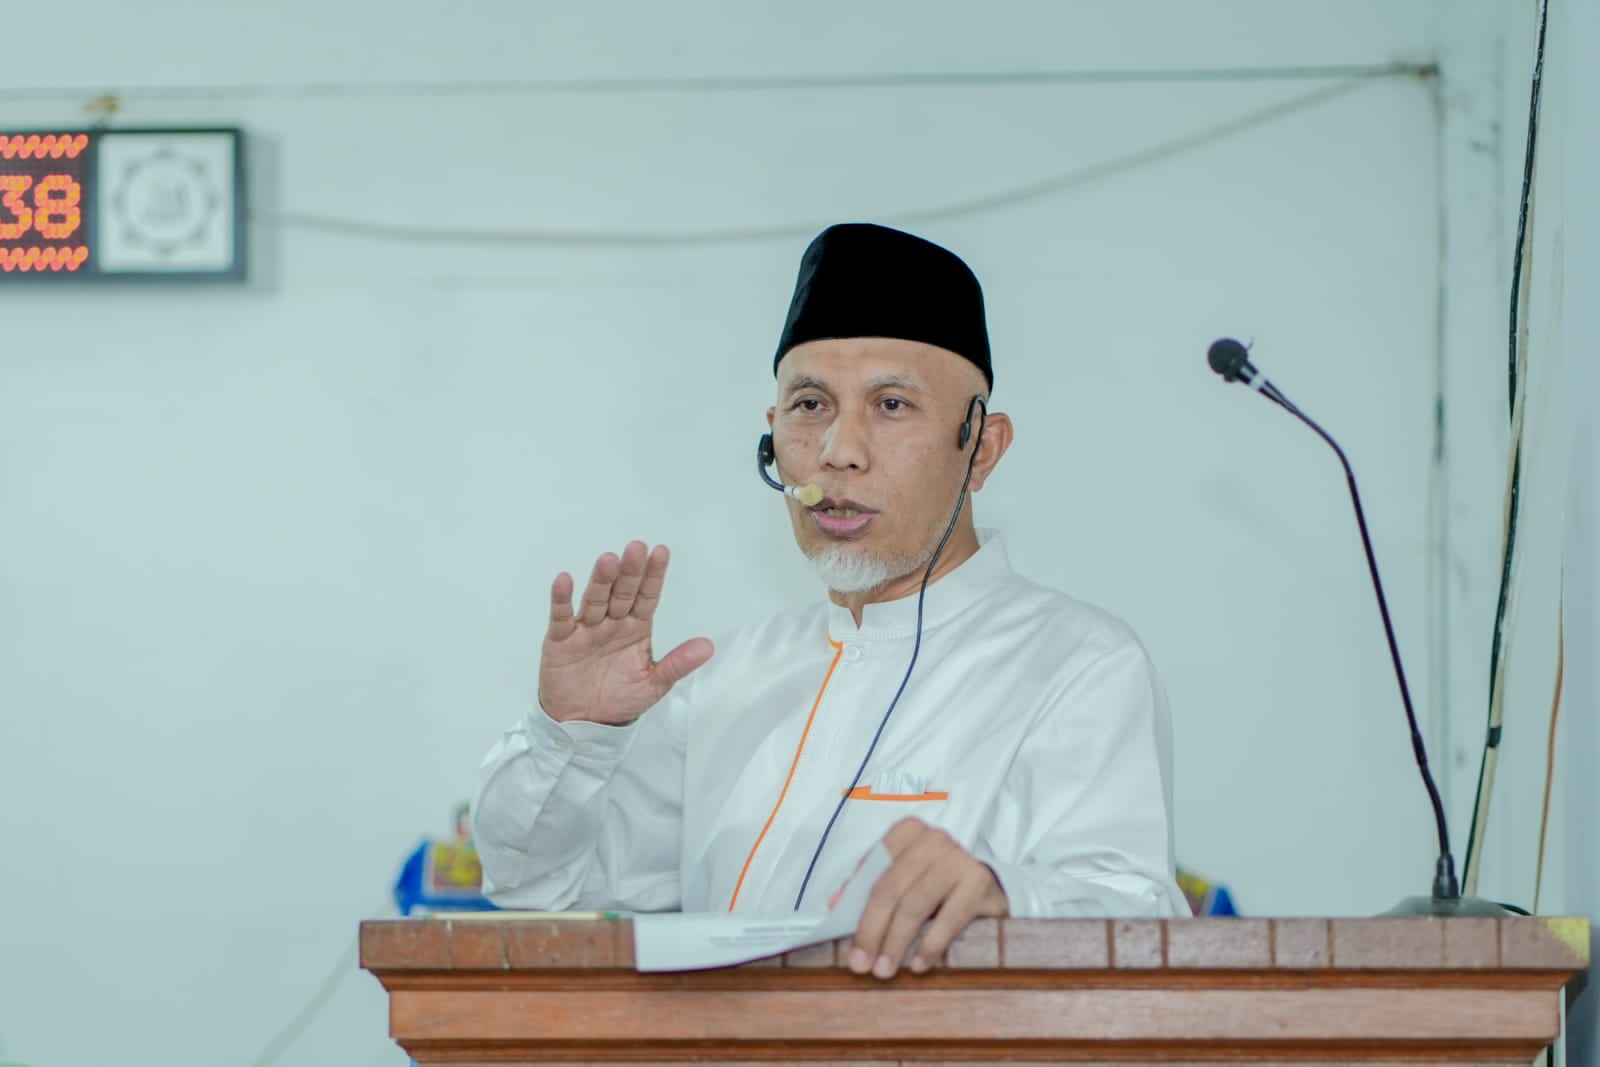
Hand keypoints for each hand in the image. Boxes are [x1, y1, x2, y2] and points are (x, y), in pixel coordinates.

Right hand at [539, 541, 712, 724]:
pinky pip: (562, 617)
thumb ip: (678, 664)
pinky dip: (561, 599)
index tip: (661, 552)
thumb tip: (708, 646)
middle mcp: (612, 622)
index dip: (654, 575)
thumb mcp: (655, 683)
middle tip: (636, 549)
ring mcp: (587, 628)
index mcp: (636, 628)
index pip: (647, 596)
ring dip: (601, 580)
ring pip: (595, 599)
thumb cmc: (620, 700)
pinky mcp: (561, 640)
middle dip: (630, 572)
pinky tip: (564, 580)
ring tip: (608, 560)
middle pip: (622, 592)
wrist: (585, 724)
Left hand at [848, 817, 1008, 979]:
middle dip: (873, 930)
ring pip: (916, 904)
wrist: (990, 888)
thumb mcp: (903, 880)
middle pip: (891, 888)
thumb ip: (870, 888)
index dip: (856, 908)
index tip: (849, 945)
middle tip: (862, 964)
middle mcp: (933, 840)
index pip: (873, 871)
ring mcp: (958, 858)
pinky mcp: (979, 881)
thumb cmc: (937, 884)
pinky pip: (950, 918)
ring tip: (885, 970)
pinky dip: (931, 944)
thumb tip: (835, 907)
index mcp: (907, 833)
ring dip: (897, 941)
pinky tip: (918, 964)